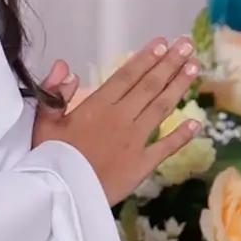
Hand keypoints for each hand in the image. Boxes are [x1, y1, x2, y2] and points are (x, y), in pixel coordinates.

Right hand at [32, 40, 202, 203]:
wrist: (61, 197)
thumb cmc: (49, 160)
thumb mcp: (43, 124)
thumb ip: (54, 94)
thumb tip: (64, 67)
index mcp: (97, 106)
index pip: (126, 76)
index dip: (146, 58)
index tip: (163, 42)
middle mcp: (121, 118)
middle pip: (150, 86)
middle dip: (170, 63)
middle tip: (187, 45)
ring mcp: (135, 141)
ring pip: (162, 108)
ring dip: (179, 86)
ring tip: (195, 67)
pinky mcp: (142, 165)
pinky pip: (166, 147)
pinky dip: (182, 135)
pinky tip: (196, 122)